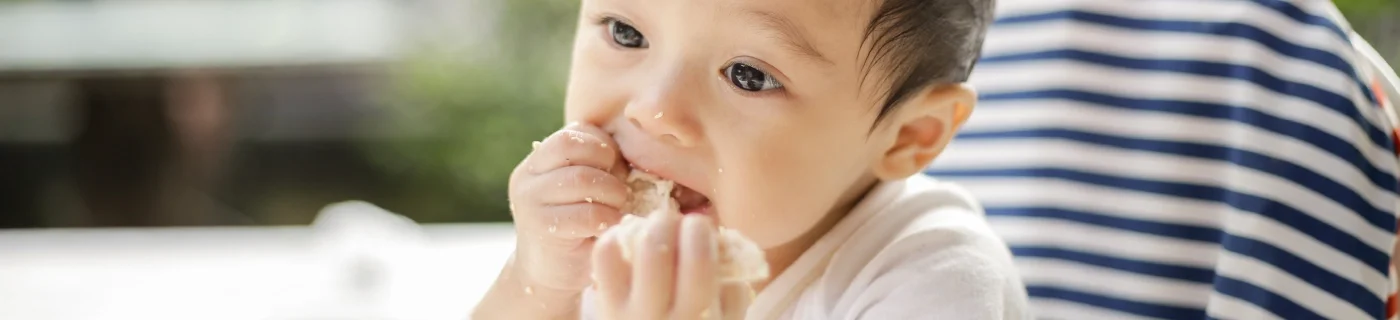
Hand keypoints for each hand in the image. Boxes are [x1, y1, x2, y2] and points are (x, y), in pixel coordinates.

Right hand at [508, 122, 630, 293]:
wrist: (551, 275)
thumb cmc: (579, 228)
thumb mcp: (585, 190)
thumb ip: (597, 167)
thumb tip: (639, 150)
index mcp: (539, 160)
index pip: (575, 132)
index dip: (604, 146)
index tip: (616, 169)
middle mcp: (528, 176)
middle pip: (574, 147)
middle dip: (608, 166)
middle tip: (620, 190)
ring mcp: (530, 201)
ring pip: (581, 178)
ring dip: (612, 193)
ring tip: (618, 208)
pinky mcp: (541, 227)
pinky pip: (587, 213)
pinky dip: (608, 218)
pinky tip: (611, 226)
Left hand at [592, 213, 753, 319]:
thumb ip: (734, 290)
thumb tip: (727, 242)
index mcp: (696, 317)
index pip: (697, 261)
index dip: (700, 230)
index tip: (702, 225)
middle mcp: (656, 315)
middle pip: (654, 247)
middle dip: (668, 220)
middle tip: (675, 222)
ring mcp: (623, 310)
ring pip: (620, 249)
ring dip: (639, 227)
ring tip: (653, 231)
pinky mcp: (603, 305)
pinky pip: (602, 258)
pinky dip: (614, 239)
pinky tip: (630, 244)